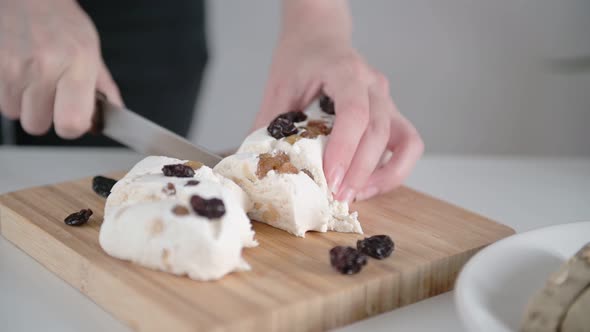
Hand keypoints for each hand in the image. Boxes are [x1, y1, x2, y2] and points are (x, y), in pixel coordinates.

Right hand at [0, 0, 121, 137]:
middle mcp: (44, 68)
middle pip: (39, 126)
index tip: (73, 118)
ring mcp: (13, 68)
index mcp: (76, 65)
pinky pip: (1, 102)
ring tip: (34, 80)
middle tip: (51, 93)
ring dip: (26, 104)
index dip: (72, 127)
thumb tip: (114, 112)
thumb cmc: (60, 22)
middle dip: (46, 115)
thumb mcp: (92, 50)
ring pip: (17, 115)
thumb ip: (103, 87)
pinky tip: (20, 74)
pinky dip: (10, 94)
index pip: (71, 124)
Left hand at [255, 0, 423, 202]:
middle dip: (360, 171)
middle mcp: (373, 85)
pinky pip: (408, 145)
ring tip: (356, 195)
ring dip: (384, 175)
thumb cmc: (300, 60)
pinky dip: (394, 169)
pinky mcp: (392, 114)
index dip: (344, 148)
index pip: (354, 112)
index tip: (330, 179)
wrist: (319, 37)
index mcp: (345, 71)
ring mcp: (387, 100)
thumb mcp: (278, 87)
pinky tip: (369, 184)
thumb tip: (261, 166)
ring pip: (405, 141)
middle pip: (379, 131)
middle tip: (338, 197)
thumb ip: (270, 125)